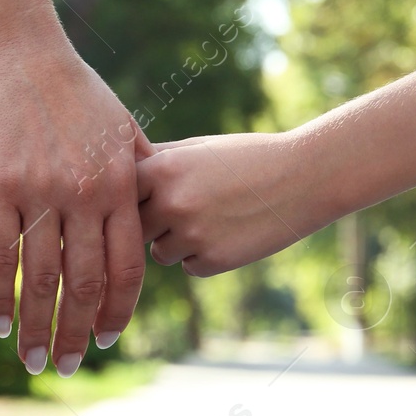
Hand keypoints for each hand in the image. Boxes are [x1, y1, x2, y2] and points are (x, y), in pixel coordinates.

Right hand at [0, 35, 150, 376]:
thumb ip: (140, 168)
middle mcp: (85, 195)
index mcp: (121, 185)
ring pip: (41, 280)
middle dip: (77, 335)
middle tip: (68, 368)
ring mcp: (40, 193)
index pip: (127, 267)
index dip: (118, 311)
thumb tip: (158, 202)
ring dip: (37, 328)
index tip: (108, 339)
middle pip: (85, 284)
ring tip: (31, 361)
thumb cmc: (72, 87)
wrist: (17, 51)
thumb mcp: (120, 125)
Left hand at [136, 132, 324, 277]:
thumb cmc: (246, 158)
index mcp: (162, 167)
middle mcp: (171, 202)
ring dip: (177, 243)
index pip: (121, 194)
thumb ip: (155, 162)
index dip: (132, 198)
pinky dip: (203, 257)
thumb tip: (113, 178)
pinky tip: (230, 234)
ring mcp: (192, 234)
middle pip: (136, 228)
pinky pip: (189, 266)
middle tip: (184, 209)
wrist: (303, 177)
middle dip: (153, 224)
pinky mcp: (213, 261)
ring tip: (213, 218)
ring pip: (160, 253)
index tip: (143, 198)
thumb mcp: (197, 149)